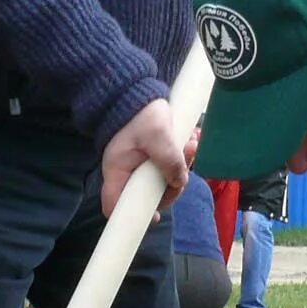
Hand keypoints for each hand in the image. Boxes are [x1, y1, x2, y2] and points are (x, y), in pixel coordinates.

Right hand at [101, 97, 191, 218]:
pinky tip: (190, 141)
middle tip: (186, 166)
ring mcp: (139, 167)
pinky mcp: (151, 158)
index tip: (154, 216)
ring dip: (181, 167)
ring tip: (191, 145)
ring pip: (162, 181)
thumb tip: (180, 181)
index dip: (131, 217)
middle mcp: (126, 173)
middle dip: (172, 186)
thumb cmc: (138, 112)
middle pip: (148, 197)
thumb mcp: (156, 134)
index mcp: (117, 171)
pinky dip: (180, 157)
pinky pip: (168, 167)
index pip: (114, 205)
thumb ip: (168, 159)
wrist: (136, 90)